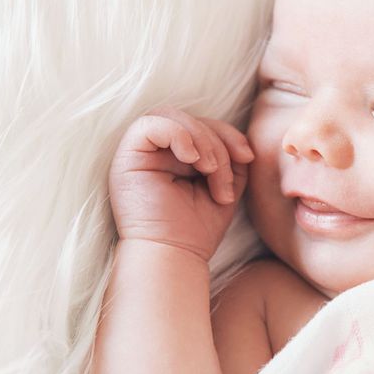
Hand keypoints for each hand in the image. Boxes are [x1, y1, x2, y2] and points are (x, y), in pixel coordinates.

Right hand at [108, 105, 254, 261]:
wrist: (174, 255)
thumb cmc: (196, 229)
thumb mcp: (225, 185)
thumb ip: (231, 157)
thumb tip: (242, 144)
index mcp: (176, 156)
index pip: (202, 124)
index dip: (228, 134)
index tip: (246, 157)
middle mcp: (155, 152)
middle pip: (189, 119)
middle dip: (217, 140)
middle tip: (222, 174)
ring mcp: (139, 153)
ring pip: (172, 117)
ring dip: (201, 141)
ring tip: (209, 172)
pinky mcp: (126, 157)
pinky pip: (149, 124)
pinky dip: (177, 136)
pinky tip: (191, 161)